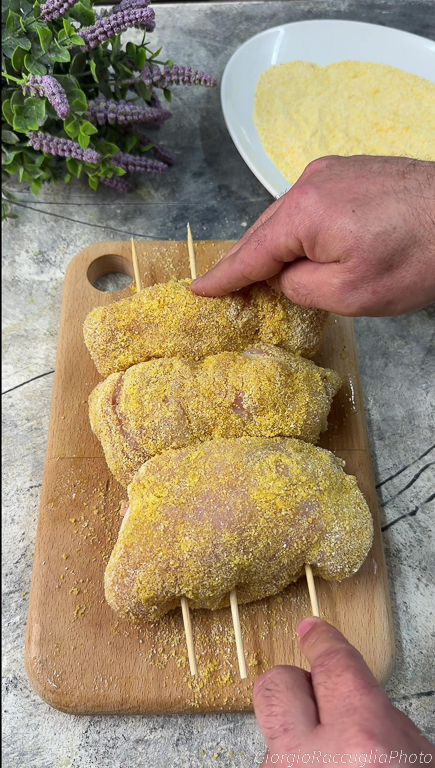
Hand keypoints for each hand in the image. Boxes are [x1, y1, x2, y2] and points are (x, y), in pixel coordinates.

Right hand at [192, 156, 434, 315]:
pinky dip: (302, 230)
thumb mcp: (350, 294)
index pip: (251, 252)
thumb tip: (282, 276)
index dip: (224, 276)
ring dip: (279, 246)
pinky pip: (312, 205)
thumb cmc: (419, 258)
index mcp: (305, 212)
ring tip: (273, 275)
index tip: (198, 290)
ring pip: (289, 217)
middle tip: (232, 290)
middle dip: (250, 262)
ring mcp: (334, 171)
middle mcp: (311, 181)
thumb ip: (299, 287)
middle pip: (266, 230)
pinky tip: (308, 248)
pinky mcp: (354, 171)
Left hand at [253, 618, 434, 766]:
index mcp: (362, 738)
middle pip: (277, 684)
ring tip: (329, 751)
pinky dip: (296, 759)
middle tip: (322, 699)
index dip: (321, 640)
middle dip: (297, 684)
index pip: (330, 663)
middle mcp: (313, 757)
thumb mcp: (413, 754)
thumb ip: (373, 712)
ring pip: (273, 726)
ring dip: (297, 730)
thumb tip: (343, 685)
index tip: (312, 629)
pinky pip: (276, 757)